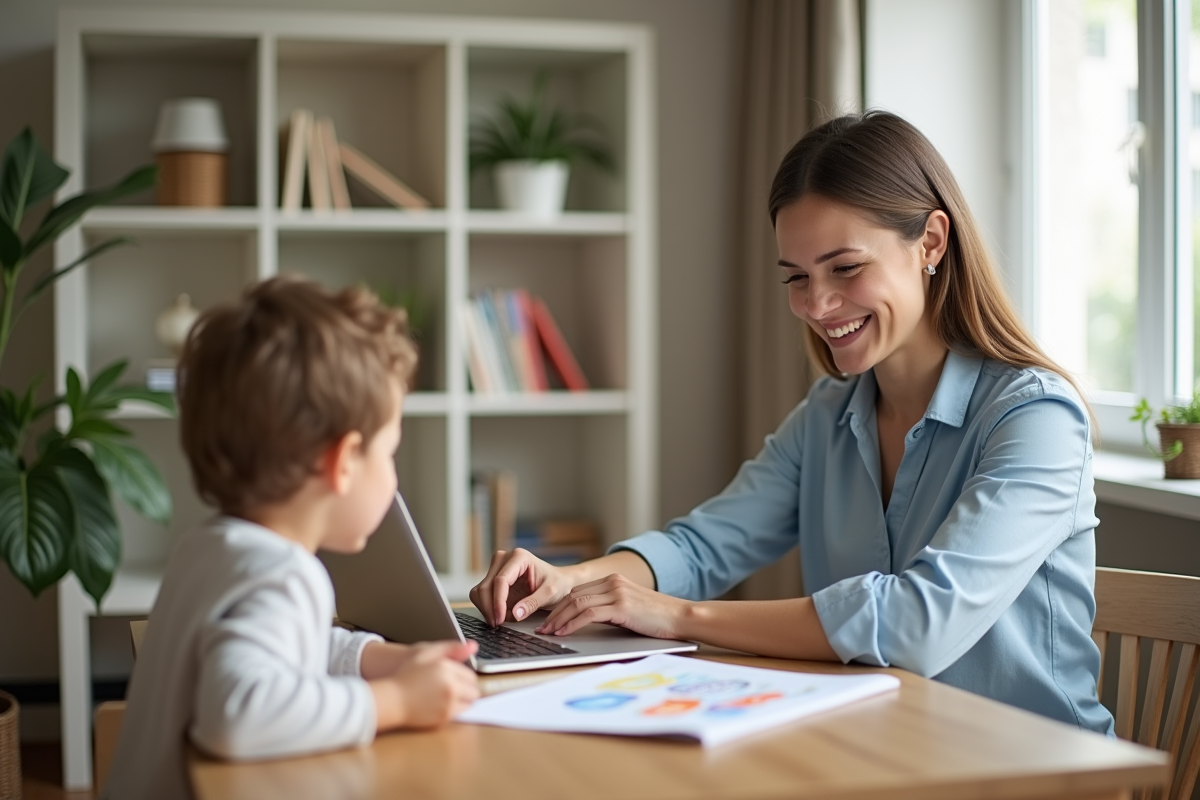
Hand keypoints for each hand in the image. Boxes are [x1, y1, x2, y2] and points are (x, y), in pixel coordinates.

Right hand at [375, 640, 479, 730]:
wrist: (392, 700)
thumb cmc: (405, 676)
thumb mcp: (425, 653)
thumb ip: (450, 647)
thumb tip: (473, 645)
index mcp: (447, 668)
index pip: (470, 675)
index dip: (463, 677)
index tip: (454, 678)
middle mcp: (451, 685)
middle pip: (474, 690)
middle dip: (466, 689)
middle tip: (452, 688)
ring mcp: (449, 703)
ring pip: (469, 702)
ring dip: (463, 700)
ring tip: (446, 697)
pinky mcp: (445, 717)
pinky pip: (460, 713)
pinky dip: (455, 710)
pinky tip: (440, 705)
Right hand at [469, 548, 577, 625]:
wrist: (559, 582)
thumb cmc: (557, 583)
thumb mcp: (550, 593)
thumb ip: (533, 603)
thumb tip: (515, 614)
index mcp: (519, 557)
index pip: (500, 580)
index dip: (498, 601)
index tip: (500, 618)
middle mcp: (504, 560)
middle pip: (486, 586)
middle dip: (490, 608)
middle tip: (499, 624)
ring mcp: (496, 569)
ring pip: (479, 592)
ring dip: (488, 609)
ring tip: (505, 618)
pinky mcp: (493, 580)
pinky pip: (481, 596)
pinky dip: (488, 608)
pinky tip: (502, 614)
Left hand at [536, 573, 688, 639]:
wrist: (681, 616)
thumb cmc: (657, 618)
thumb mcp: (628, 608)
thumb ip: (608, 609)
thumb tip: (584, 619)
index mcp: (613, 580)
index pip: (577, 591)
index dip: (560, 607)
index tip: (549, 620)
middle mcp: (613, 582)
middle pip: (573, 596)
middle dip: (554, 613)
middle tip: (542, 629)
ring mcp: (617, 592)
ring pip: (577, 604)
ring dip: (559, 619)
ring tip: (548, 633)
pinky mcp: (621, 606)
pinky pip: (588, 614)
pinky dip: (572, 624)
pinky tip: (564, 633)